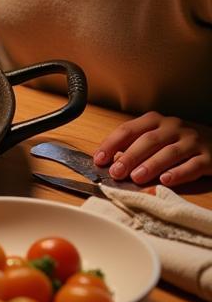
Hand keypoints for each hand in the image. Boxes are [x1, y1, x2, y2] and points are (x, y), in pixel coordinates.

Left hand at [94, 111, 211, 186]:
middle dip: (129, 157)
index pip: (128, 129)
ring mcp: (192, 141)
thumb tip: (109, 158)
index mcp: (155, 120)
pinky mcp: (209, 158)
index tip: (99, 159)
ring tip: (136, 178)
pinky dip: (178, 173)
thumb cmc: (179, 141)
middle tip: (115, 171)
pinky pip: (193, 165)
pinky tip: (166, 181)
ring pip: (169, 152)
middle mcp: (173, 127)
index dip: (112, 144)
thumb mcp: (157, 136)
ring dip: (150, 165)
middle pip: (147, 141)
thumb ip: (135, 144)